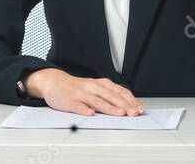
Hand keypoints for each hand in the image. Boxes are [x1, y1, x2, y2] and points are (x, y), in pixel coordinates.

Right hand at [24, 68, 144, 116]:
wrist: (54, 81)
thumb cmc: (78, 88)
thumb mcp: (96, 87)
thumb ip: (111, 96)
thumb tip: (130, 106)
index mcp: (101, 84)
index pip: (119, 91)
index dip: (130, 100)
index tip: (139, 108)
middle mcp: (92, 87)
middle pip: (111, 96)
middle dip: (124, 105)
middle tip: (134, 113)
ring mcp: (81, 94)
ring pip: (97, 101)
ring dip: (109, 107)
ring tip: (119, 114)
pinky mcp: (70, 100)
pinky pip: (78, 106)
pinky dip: (84, 110)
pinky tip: (90, 114)